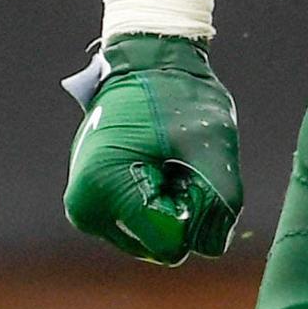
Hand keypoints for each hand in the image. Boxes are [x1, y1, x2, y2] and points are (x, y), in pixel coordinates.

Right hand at [63, 35, 243, 265]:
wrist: (143, 62)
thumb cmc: (178, 96)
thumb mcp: (213, 146)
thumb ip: (221, 205)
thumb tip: (209, 246)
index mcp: (104, 191)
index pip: (171, 243)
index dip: (193, 206)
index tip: (185, 164)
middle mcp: (86, 210)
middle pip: (160, 245)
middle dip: (180, 208)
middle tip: (174, 158)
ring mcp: (86, 211)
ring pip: (153, 237)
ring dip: (170, 205)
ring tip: (162, 158)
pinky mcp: (93, 208)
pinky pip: (143, 226)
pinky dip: (158, 202)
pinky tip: (153, 164)